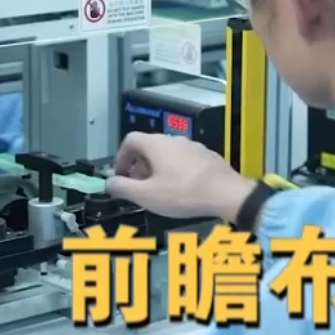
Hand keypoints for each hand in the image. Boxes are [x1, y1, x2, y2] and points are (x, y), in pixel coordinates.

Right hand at [106, 132, 255, 221]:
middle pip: (148, 147)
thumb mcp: (146, 195)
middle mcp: (173, 139)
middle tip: (138, 187)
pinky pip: (183, 160)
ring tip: (158, 190)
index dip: (120, 158)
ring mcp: (192, 146)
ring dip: (157, 169)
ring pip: (167, 154)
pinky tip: (181, 189)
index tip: (120, 175)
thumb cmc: (184, 193)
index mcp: (156, 144)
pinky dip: (175, 171)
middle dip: (138, 167)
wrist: (226, 193)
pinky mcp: (206, 156)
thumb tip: (108, 182)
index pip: (129, 140)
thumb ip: (122, 187)